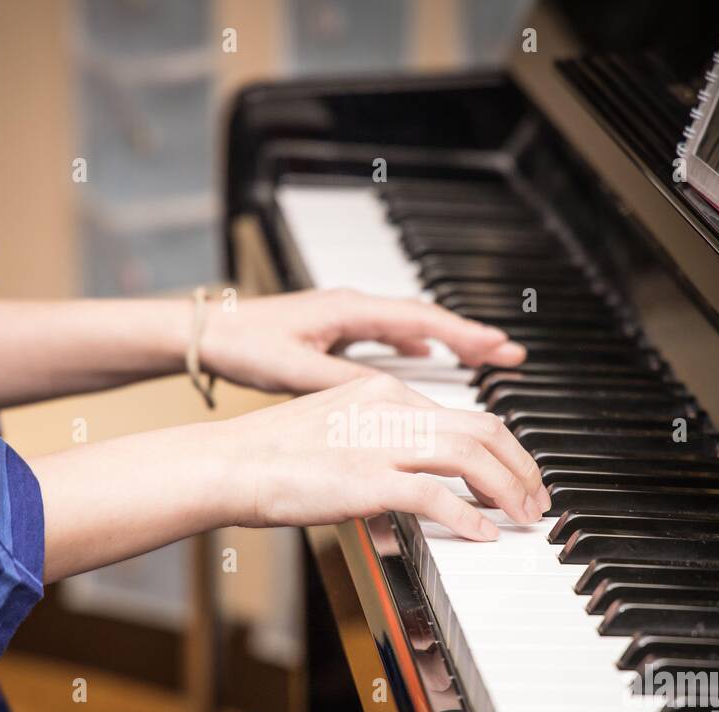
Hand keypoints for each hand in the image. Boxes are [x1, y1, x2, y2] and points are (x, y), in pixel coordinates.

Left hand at [200, 289, 526, 393]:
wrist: (208, 333)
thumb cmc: (245, 345)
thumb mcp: (297, 370)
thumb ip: (346, 381)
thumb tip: (391, 397)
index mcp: (350, 311)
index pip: (422, 318)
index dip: (465, 335)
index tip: (501, 347)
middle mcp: (353, 307)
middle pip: (426, 319)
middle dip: (469, 336)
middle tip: (509, 352)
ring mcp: (345, 317)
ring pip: (409, 324)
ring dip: (446, 338)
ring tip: (481, 354)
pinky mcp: (334, 330)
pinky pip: (388, 333)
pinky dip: (414, 342)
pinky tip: (422, 354)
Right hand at [212, 374, 548, 539]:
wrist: (229, 464)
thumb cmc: (273, 454)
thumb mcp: (338, 429)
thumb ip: (383, 443)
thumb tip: (421, 478)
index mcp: (384, 391)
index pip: (465, 414)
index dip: (503, 448)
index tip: (516, 475)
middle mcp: (390, 408)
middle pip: (482, 429)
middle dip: (520, 466)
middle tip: (535, 498)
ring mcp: (380, 443)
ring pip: (470, 457)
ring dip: (506, 490)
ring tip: (522, 516)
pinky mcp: (368, 479)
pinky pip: (436, 497)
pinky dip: (468, 517)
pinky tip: (482, 535)